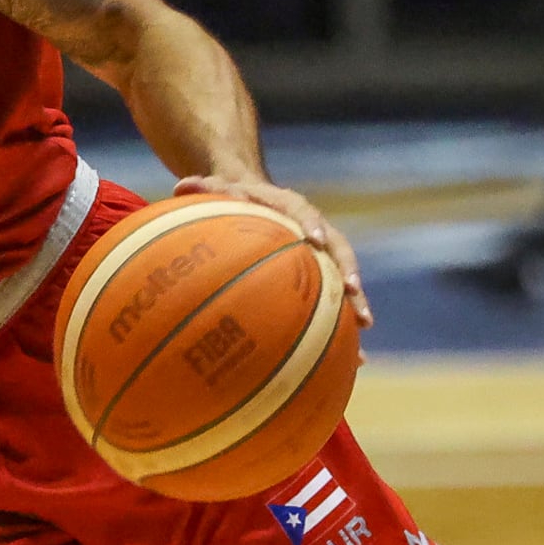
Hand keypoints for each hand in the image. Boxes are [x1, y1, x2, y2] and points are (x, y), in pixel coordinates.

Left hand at [173, 175, 373, 332]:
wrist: (256, 196)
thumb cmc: (235, 197)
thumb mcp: (219, 189)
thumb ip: (203, 188)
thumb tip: (180, 186)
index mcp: (292, 207)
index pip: (306, 213)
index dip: (312, 225)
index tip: (315, 240)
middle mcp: (315, 229)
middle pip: (339, 249)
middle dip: (349, 270)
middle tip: (354, 292)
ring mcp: (321, 254)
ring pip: (344, 278)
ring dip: (357, 301)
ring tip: (364, 327)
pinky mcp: (320, 275)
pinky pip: (334, 300)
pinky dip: (343, 325)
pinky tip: (352, 358)